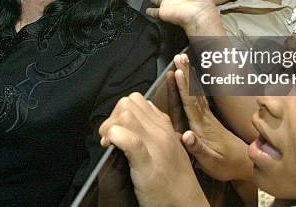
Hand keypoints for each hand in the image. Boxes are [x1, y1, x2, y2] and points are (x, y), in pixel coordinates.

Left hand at [99, 92, 208, 206]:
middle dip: (113, 116)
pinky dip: (116, 137)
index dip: (120, 112)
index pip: (137, 100)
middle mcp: (161, 131)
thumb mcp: (168, 147)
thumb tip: (133, 121)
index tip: (116, 130)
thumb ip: (154, 131)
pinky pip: (130, 140)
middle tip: (109, 137)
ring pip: (126, 114)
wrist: (186, 204)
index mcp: (164, 126)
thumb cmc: (173, 179)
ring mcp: (156, 146)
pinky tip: (110, 145)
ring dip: (110, 127)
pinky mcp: (147, 164)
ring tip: (108, 144)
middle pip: (128, 103)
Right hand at [174, 54, 251, 182]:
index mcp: (202, 126)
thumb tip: (185, 135)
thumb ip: (198, 148)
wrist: (243, 165)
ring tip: (183, 60)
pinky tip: (191, 77)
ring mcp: (207, 117)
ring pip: (196, 92)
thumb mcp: (210, 161)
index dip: (183, 87)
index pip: (190, 103)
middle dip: (186, 73)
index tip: (177, 72)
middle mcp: (205, 117)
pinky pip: (199, 97)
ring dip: (189, 75)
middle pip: (193, 92)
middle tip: (179, 56)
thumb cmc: (225, 165)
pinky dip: (193, 85)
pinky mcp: (208, 118)